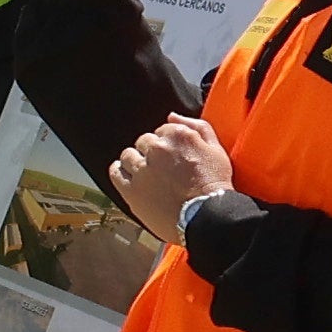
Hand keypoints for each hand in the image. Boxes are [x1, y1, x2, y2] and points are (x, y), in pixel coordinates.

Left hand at [110, 116, 232, 239]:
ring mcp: (142, 170)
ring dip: (135, 161)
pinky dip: (119, 171)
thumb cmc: (214, 184)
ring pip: (128, 156)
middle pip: (144, 142)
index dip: (167, 144)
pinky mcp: (132, 190)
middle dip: (152, 152)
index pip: (161, 131)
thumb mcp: (216, 148)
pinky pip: (115, 173)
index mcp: (177, 135)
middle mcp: (156, 149)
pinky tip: (126, 175)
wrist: (207, 216)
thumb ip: (196, 126)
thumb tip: (172, 115)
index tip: (172, 157)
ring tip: (147, 174)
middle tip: (162, 168)